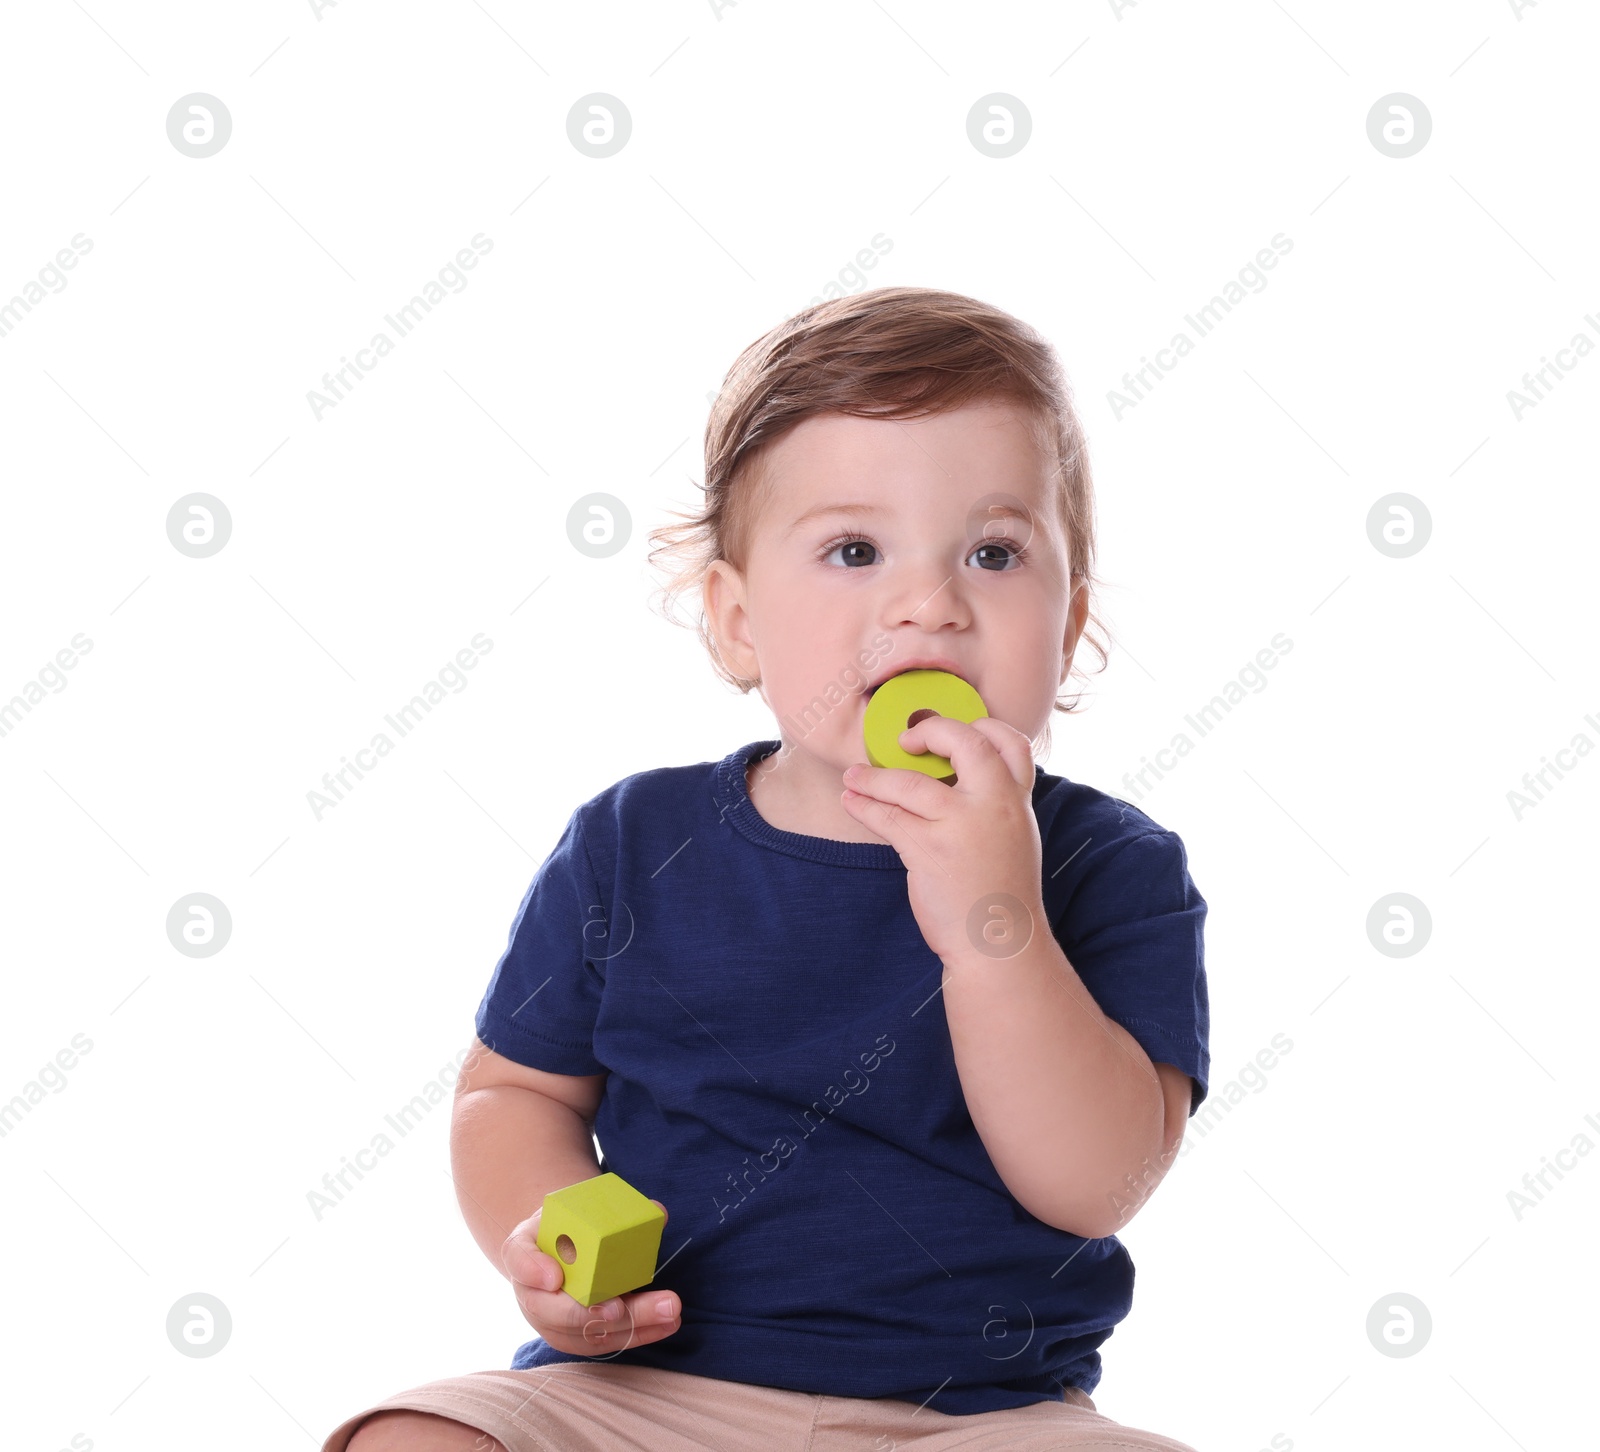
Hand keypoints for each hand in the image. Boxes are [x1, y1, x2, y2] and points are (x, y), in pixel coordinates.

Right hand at [500, 1199, 680, 1356]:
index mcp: (523, 1250)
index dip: (534, 1270)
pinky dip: (638, 1334)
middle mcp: (531, 1293)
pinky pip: (605, 1341)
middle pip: (558, 1311)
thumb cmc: (566, 1225)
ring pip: (587, 1333)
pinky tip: (668, 1324)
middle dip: (591, 1313)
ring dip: (629, 1326)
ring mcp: (552, 1321)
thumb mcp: (576, 1206)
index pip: (520, 1259)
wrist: (556, 1247)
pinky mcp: (577, 1336)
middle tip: (619, 1307)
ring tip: (668, 1311)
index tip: (554, 1278)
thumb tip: (658, 1212)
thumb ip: (611, 1209)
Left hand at [840, 715, 1044, 964]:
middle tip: (905, 739)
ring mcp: (961, 827)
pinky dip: (864, 807)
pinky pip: (888, 817)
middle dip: (930, 732)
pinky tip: (852, 803)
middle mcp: (994, 806)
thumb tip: (954, 776)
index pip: (1011, 742)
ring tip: (854, 778)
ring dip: (873, 778)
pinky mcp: (930, 851)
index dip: (981, 726)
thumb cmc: (1001, 892)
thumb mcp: (1014, 837)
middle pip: (964, 743)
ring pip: (909, 783)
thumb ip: (994, 803)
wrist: (1000, 944)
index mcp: (1017, 801)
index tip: (951, 730)